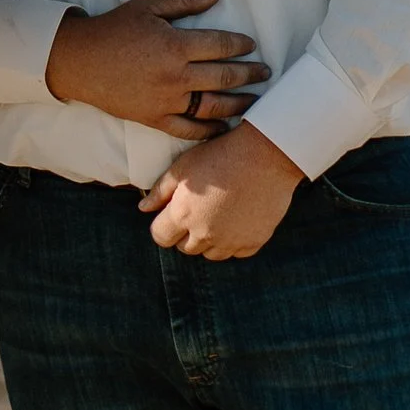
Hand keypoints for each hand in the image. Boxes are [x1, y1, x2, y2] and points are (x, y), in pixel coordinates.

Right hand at [46, 0, 269, 140]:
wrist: (81, 62)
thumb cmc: (114, 29)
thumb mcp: (148, 6)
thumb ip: (185, 1)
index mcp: (175, 45)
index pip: (221, 46)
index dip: (241, 45)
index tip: (251, 45)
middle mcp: (175, 76)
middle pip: (225, 77)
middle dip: (250, 74)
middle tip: (265, 72)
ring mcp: (166, 101)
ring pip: (213, 105)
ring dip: (239, 103)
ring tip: (255, 100)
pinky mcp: (155, 118)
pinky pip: (189, 129)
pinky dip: (211, 130)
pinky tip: (226, 126)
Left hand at [140, 123, 302, 259]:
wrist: (266, 155)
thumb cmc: (220, 155)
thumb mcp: (183, 167)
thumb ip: (160, 191)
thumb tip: (144, 208)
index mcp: (183, 216)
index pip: (160, 237)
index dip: (163, 226)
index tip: (172, 214)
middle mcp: (205, 234)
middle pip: (186, 247)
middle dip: (186, 233)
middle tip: (198, 210)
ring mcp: (230, 241)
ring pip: (211, 254)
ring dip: (209, 240)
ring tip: (217, 214)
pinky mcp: (253, 242)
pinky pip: (236, 252)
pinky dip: (234, 241)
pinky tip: (237, 220)